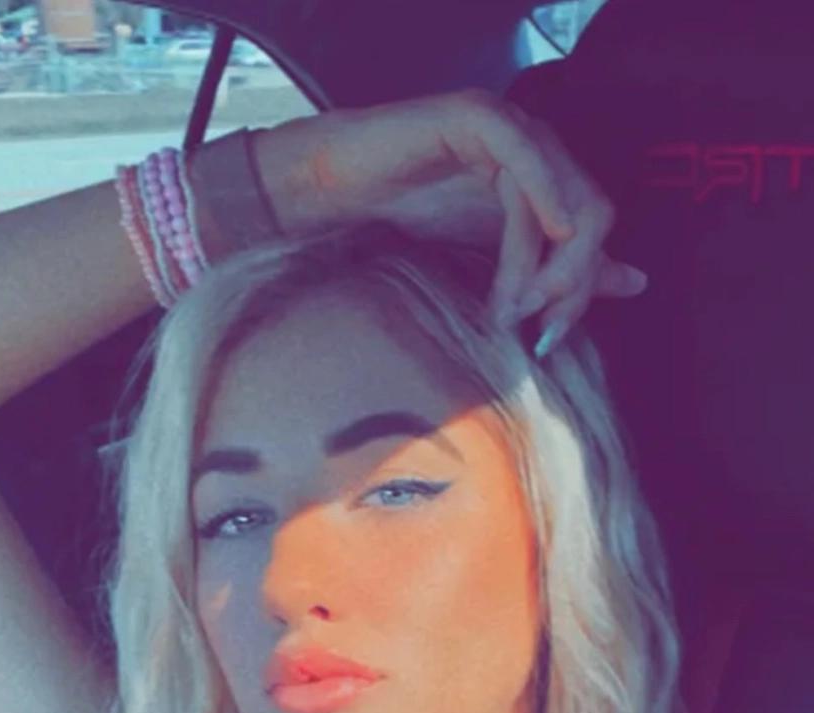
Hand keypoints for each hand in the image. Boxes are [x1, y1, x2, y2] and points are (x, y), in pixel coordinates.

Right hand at [256, 90, 646, 354]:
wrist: (333, 201)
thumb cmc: (404, 228)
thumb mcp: (494, 264)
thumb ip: (560, 270)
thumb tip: (634, 281)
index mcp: (545, 182)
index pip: (593, 234)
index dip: (583, 288)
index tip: (550, 339)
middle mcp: (535, 150)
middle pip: (590, 214)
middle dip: (570, 279)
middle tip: (534, 325)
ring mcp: (507, 129)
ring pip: (562, 194)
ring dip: (542, 260)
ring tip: (508, 305)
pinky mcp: (475, 116)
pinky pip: (523, 153)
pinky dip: (541, 194)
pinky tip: (541, 232)